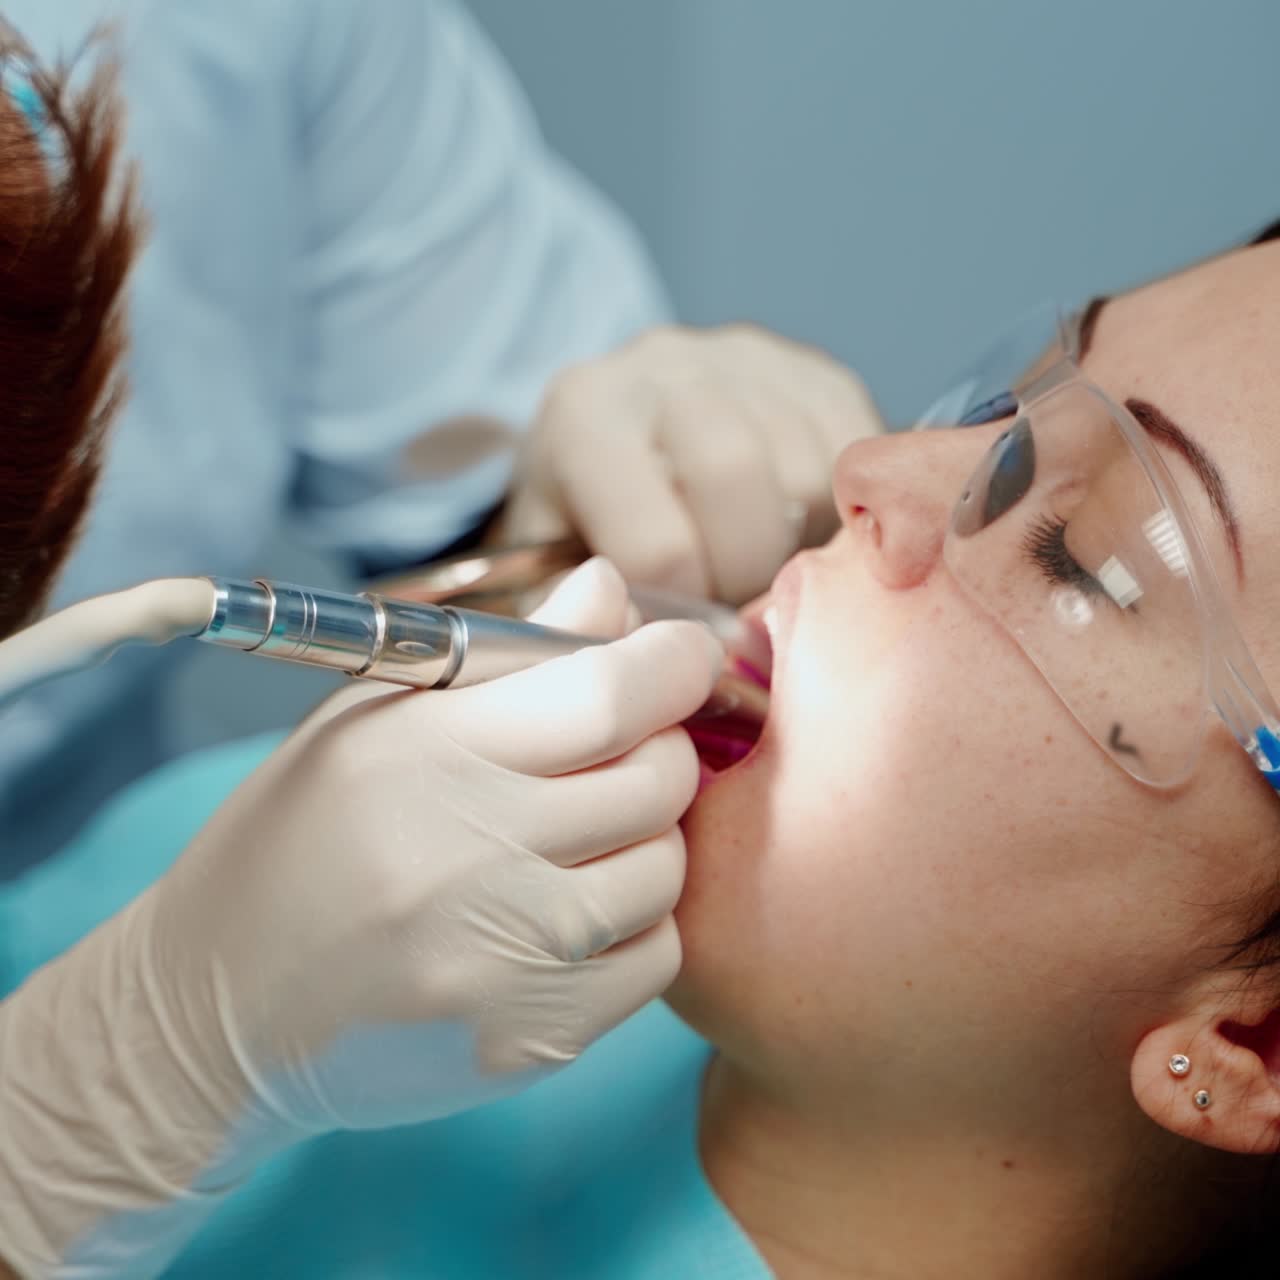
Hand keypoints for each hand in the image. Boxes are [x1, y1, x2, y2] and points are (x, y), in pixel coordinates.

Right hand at [0, 559, 719, 1276]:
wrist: (221, 1008)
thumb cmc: (303, 837)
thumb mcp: (376, 715)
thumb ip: (507, 652)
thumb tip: (611, 588)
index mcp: (430, 756)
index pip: (611, 694)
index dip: (674, 662)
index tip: (680, 656)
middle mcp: (476, 858)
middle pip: (658, 778)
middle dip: (660, 747)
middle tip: (616, 751)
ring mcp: (510, 960)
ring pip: (667, 869)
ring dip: (645, 840)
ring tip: (575, 841)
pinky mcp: (535, 1039)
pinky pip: (656, 958)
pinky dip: (633, 926)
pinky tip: (564, 917)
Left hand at [502, 324, 885, 603]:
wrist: (624, 436)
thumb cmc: (588, 521)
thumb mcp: (551, 568)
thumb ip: (587, 613)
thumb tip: (651, 652)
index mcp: (585, 417)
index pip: (657, 543)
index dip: (678, 611)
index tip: (677, 625)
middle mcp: (665, 368)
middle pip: (735, 480)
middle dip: (746, 574)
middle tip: (732, 604)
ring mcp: (749, 361)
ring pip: (810, 475)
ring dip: (800, 549)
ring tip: (762, 569)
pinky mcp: (818, 376)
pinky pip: (858, 459)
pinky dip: (841, 518)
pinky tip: (799, 536)